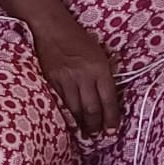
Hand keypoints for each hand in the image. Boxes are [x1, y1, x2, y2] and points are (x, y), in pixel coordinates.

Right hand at [33, 20, 120, 137]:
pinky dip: (67, 113)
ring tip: (85, 133)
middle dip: (96, 125)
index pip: (108, 100)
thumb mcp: (99, 54)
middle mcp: (83, 76)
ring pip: (75, 109)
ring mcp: (65, 79)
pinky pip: (61, 102)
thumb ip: (105, 75)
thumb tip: (109, 98)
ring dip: (81, 124)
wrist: (51, 27)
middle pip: (91, 109)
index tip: (112, 131)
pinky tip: (70, 120)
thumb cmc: (78, 39)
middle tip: (98, 136)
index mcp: (99, 69)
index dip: (111, 118)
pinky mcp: (51, 80)